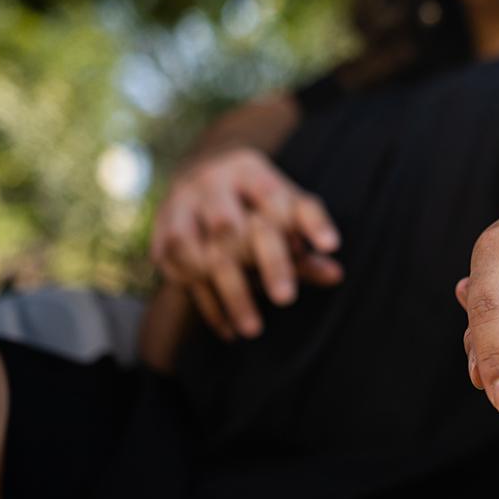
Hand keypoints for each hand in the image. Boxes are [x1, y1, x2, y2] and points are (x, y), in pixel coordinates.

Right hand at [149, 147, 342, 339]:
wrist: (195, 175)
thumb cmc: (252, 199)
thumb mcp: (282, 208)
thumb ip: (305, 241)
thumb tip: (336, 275)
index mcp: (247, 169)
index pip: (277, 196)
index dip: (305, 220)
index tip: (332, 245)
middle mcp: (210, 184)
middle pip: (232, 228)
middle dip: (262, 263)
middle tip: (286, 299)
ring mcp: (180, 207)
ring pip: (197, 254)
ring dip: (228, 293)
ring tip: (253, 328)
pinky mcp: (162, 235)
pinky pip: (179, 273)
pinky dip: (206, 304)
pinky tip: (230, 329)